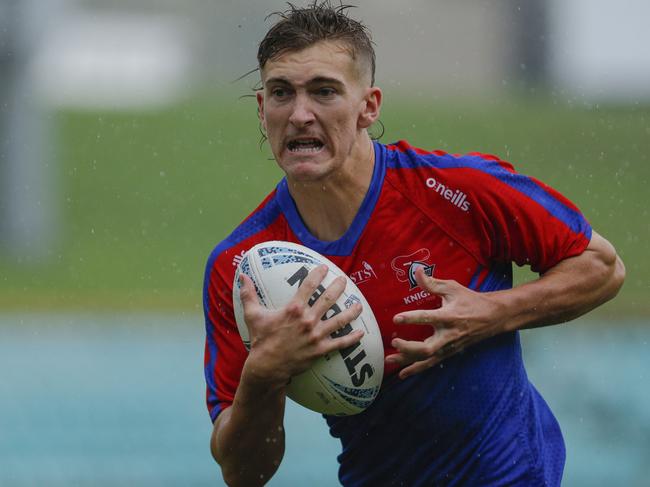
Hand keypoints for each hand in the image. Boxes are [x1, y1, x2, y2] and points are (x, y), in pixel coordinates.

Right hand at [239, 264, 363, 385]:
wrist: (267, 367)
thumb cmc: (261, 340)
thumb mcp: (253, 315)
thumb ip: (249, 294)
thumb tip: (242, 276)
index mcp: (293, 309)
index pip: (309, 286)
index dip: (318, 274)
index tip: (325, 268)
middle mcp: (307, 320)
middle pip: (328, 299)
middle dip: (338, 287)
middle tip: (344, 280)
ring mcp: (316, 335)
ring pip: (339, 320)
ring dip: (351, 311)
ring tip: (359, 305)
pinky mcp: (320, 350)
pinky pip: (340, 343)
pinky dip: (352, 338)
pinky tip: (361, 333)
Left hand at [386, 266, 504, 379]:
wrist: (493, 317)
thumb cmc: (470, 300)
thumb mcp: (452, 288)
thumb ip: (432, 283)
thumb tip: (416, 271)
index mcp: (449, 316)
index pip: (428, 318)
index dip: (411, 318)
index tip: (396, 318)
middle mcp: (449, 335)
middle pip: (427, 348)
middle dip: (408, 348)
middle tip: (394, 342)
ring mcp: (449, 346)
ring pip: (427, 359)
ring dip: (407, 361)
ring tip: (389, 360)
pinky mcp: (449, 352)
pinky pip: (431, 363)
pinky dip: (416, 369)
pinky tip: (403, 373)